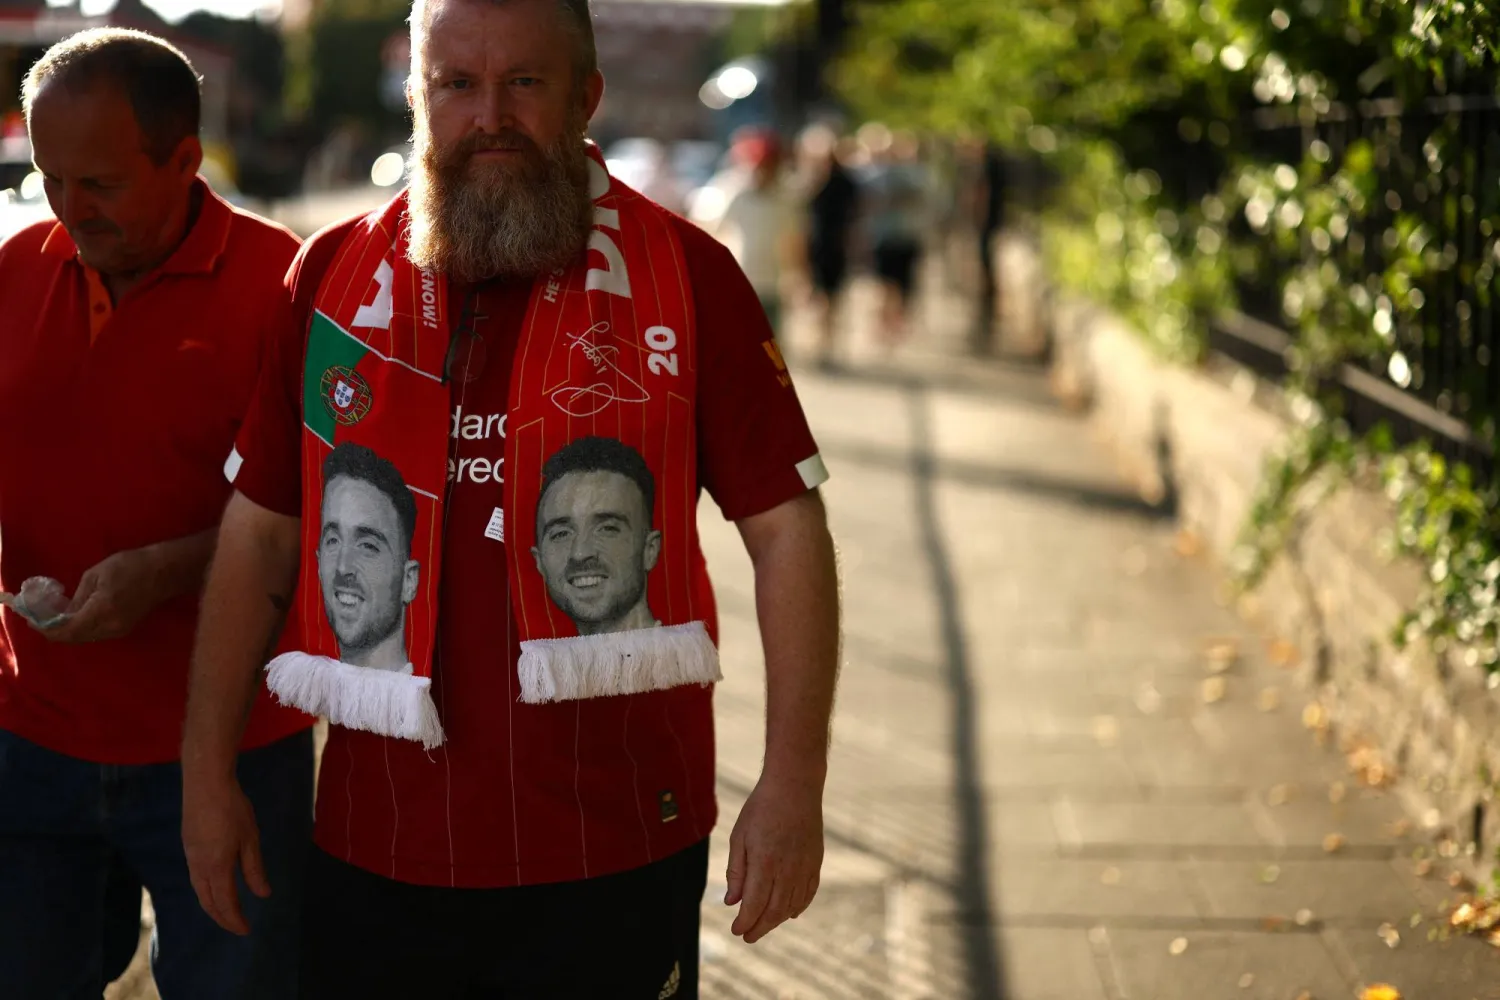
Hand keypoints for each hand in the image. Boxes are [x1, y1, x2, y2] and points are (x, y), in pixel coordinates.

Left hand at [43, 547, 164, 642]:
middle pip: (75, 638)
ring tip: (58, 616)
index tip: (34, 621)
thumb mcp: (96, 574)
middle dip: (56, 630)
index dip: (47, 629)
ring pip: (85, 637)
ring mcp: (119, 630)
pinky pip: (96, 633)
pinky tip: (78, 616)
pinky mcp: (124, 628)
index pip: (67, 631)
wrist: (164, 572)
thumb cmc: (130, 566)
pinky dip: (83, 628)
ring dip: (70, 630)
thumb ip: (77, 597)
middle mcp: (109, 626)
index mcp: (100, 611)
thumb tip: (64, 614)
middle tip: (43, 617)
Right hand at [183, 772, 269, 935]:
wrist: (205, 784)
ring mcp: (191, 857)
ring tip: (227, 912)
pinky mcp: (189, 847)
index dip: (235, 919)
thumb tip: (263, 895)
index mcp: (216, 867)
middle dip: (222, 918)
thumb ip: (254, 869)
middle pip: (208, 902)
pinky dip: (206, 891)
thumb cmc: (232, 809)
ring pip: (199, 891)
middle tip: (237, 927)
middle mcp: (199, 867)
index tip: (246, 930)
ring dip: (213, 906)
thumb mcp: (250, 839)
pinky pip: (196, 878)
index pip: (225, 903)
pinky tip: (216, 887)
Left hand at [724, 772, 824, 943]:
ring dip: (776, 920)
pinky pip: (808, 893)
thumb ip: (736, 871)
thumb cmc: (762, 808)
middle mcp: (787, 870)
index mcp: (765, 863)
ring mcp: (805, 867)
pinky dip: (798, 907)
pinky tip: (788, 913)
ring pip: (791, 906)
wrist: (795, 786)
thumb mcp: (739, 836)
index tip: (736, 930)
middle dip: (759, 928)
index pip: (754, 905)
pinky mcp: (816, 862)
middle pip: (774, 911)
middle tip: (747, 936)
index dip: (745, 922)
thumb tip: (732, 902)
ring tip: (763, 925)